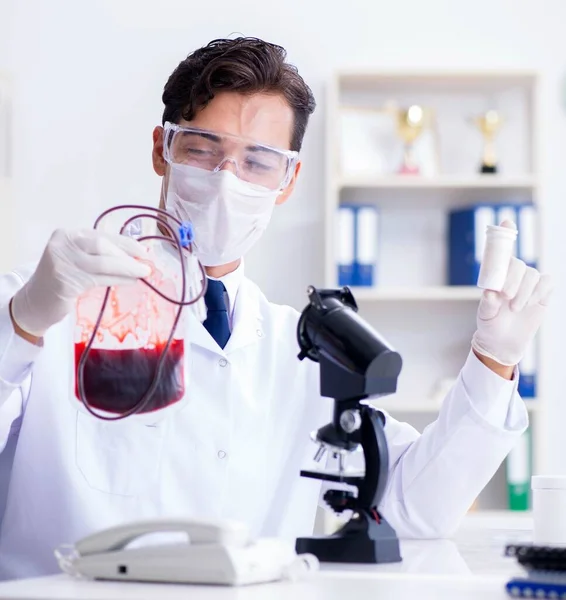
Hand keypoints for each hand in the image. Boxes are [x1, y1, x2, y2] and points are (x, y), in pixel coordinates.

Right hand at [11, 229, 150, 337]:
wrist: (35, 302)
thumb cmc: (63, 281)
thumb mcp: (80, 261)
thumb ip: (102, 255)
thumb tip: (138, 254)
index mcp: (67, 235)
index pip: (102, 235)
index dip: (126, 243)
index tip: (144, 250)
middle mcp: (62, 244)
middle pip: (102, 245)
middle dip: (128, 255)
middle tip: (146, 265)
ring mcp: (61, 262)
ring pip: (102, 262)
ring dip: (127, 269)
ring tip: (143, 274)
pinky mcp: (64, 281)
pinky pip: (98, 278)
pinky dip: (118, 279)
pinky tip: (130, 281)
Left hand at [471, 251, 552, 367]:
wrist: (504, 340)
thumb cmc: (490, 324)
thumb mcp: (485, 316)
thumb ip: (487, 304)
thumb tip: (489, 292)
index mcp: (497, 277)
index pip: (502, 262)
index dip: (504, 270)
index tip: (501, 289)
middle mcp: (513, 277)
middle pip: (520, 266)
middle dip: (515, 281)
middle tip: (508, 298)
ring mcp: (528, 284)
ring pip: (533, 274)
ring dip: (526, 290)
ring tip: (516, 308)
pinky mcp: (542, 293)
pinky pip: (547, 282)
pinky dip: (541, 290)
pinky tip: (531, 303)